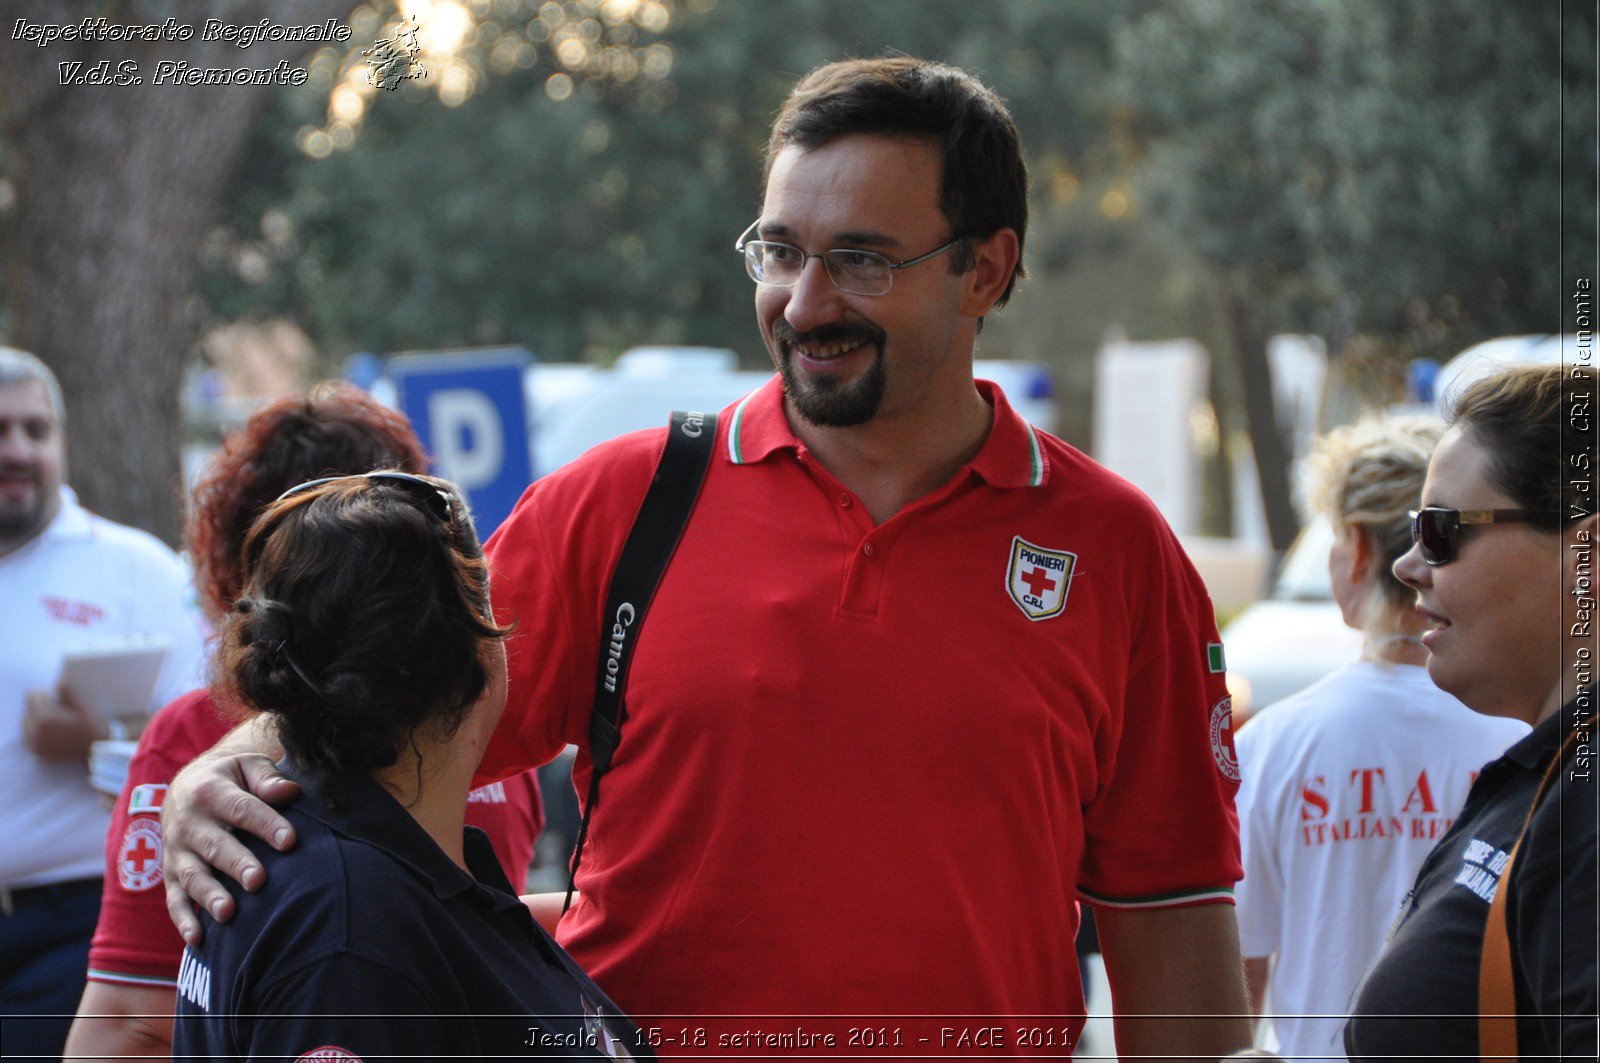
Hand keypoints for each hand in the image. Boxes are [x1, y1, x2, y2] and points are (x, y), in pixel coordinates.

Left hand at [22, 686, 105, 760]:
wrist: (98, 751)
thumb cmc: (93, 727)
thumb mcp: (84, 706)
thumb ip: (68, 692)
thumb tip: (59, 681)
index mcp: (44, 718)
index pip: (31, 696)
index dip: (43, 693)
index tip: (55, 697)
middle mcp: (35, 732)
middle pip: (26, 709)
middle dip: (38, 707)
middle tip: (57, 710)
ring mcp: (34, 743)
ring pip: (25, 723)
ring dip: (35, 718)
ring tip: (54, 721)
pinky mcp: (36, 751)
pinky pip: (27, 736)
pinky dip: (35, 731)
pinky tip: (50, 731)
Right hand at [161, 745, 299, 945]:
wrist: (186, 786)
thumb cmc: (231, 777)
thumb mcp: (247, 766)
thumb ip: (266, 779)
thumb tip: (290, 792)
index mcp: (209, 790)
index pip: (241, 808)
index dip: (265, 824)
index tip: (290, 840)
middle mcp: (188, 822)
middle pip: (215, 846)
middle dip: (236, 864)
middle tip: (258, 880)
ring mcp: (177, 851)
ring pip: (193, 876)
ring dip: (210, 895)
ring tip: (229, 912)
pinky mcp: (171, 874)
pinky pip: (174, 900)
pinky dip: (184, 920)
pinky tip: (198, 940)